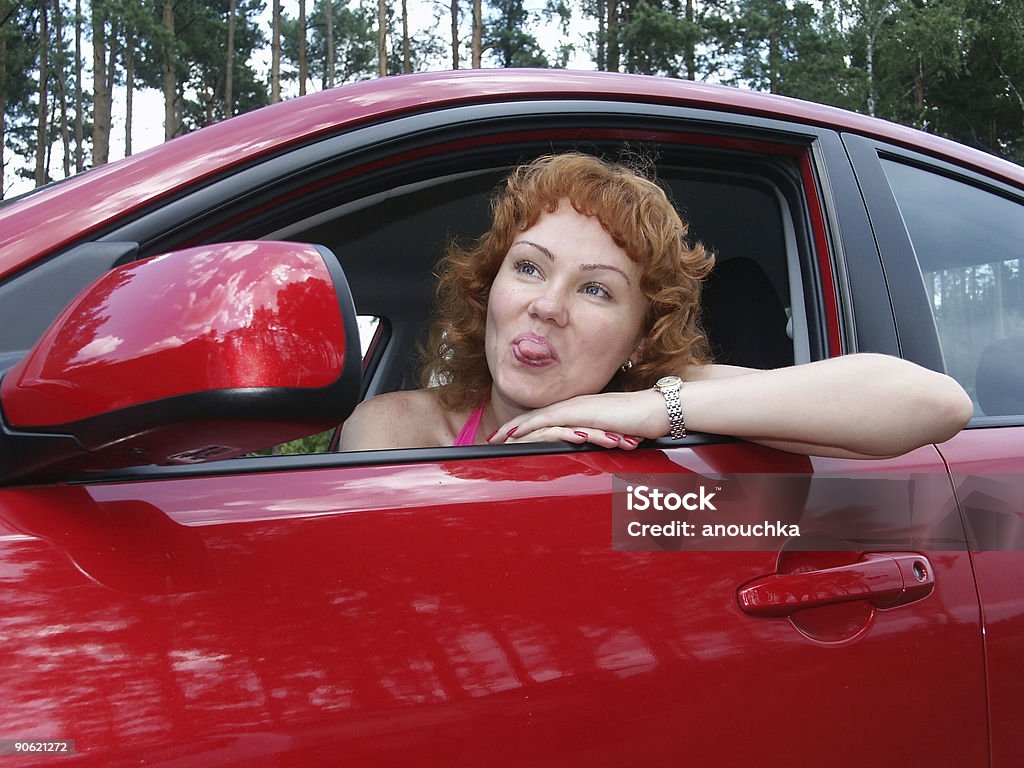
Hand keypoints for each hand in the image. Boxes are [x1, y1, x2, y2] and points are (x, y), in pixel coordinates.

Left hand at [487, 390, 668, 448]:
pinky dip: (530, 426)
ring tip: (497, 437)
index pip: (548, 418)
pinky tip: (516, 433)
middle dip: (513, 427)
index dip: (527, 426)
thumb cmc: (640, 425)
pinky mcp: (581, 413)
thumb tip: (591, 451)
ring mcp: (577, 407)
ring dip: (515, 427)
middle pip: (537, 416)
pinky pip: (550, 420)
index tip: (509, 435)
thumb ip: (599, 439)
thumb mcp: (614, 434)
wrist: (655, 411)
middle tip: (492, 437)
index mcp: (581, 410)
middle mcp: (575, 405)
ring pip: (538, 417)